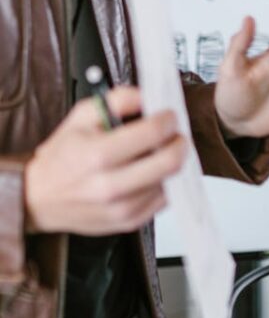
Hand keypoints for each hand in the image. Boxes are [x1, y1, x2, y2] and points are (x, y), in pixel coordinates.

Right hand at [24, 88, 186, 234]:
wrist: (39, 198)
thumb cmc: (62, 157)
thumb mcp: (79, 118)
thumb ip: (116, 100)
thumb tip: (146, 96)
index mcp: (97, 155)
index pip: (153, 133)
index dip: (168, 120)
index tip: (169, 116)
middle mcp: (111, 185)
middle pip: (170, 162)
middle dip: (179, 143)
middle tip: (175, 135)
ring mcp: (122, 207)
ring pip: (171, 181)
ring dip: (173, 164)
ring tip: (161, 153)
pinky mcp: (130, 221)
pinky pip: (165, 200)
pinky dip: (164, 183)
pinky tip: (152, 173)